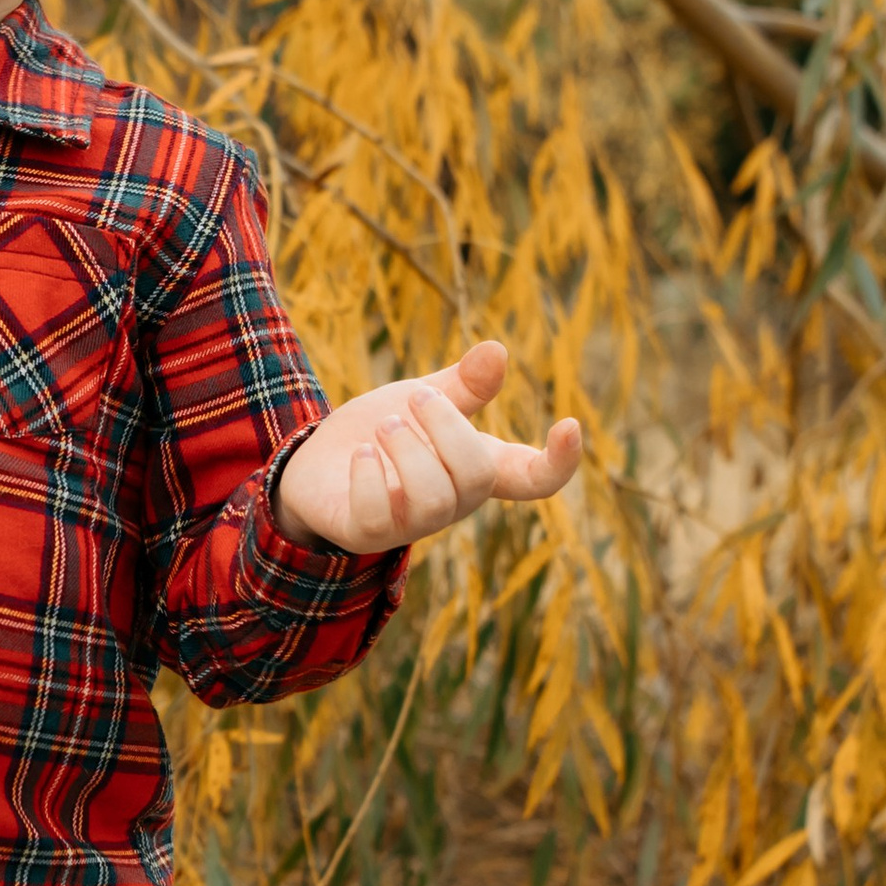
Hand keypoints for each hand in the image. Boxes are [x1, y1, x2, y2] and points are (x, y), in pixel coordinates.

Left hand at [274, 339, 581, 557]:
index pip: (533, 479)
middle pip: (477, 476)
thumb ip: (461, 385)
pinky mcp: (368, 534)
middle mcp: (453, 502)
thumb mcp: (422, 400)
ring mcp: (411, 524)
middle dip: (446, 427)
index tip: (569, 424)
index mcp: (477, 467)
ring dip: (408, 449)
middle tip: (415, 397)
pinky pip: (379, 515)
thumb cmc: (383, 433)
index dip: (559, 462)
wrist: (316, 464)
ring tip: (385, 426)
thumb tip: (497, 351)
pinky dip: (370, 476)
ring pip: (434, 498)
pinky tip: (361, 455)